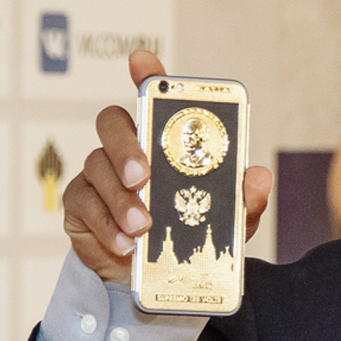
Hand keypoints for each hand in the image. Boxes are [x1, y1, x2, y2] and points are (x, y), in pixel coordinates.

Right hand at [62, 49, 272, 281]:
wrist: (157, 279)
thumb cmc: (189, 236)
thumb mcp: (226, 222)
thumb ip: (243, 200)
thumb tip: (258, 177)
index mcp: (161, 143)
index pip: (151, 98)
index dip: (147, 75)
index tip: (142, 62)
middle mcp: (126, 149)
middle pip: (112, 123)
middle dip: (125, 146)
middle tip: (142, 177)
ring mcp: (99, 175)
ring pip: (96, 166)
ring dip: (119, 198)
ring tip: (141, 227)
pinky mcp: (81, 205)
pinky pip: (83, 204)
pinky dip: (106, 225)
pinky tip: (125, 243)